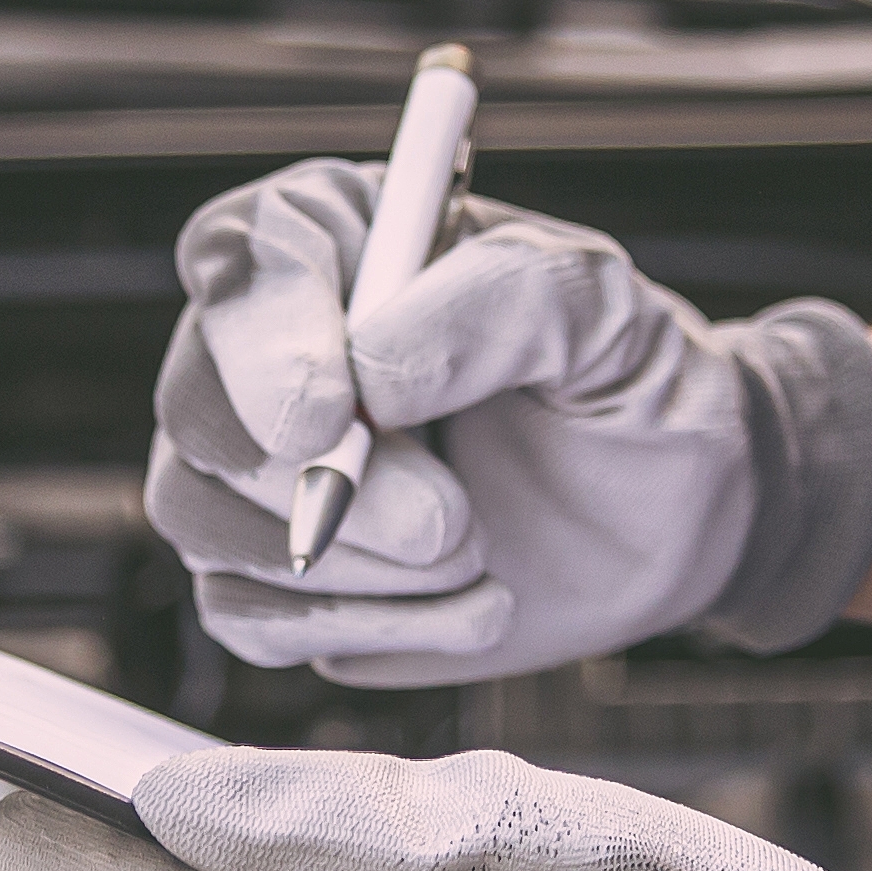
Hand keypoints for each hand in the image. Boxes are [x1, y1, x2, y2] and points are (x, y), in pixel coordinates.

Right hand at [146, 162, 871, 684]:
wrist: (675, 511)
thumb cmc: (631, 378)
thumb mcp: (604, 309)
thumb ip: (500, 304)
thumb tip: (371, 372)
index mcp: (337, 242)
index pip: (239, 263)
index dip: (261, 343)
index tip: (329, 416)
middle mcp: (271, 348)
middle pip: (196, 413)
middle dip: (321, 487)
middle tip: (451, 521)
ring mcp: (260, 469)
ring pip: (206, 523)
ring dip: (353, 566)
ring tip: (479, 552)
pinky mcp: (278, 579)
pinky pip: (250, 618)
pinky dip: (367, 627)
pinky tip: (471, 606)